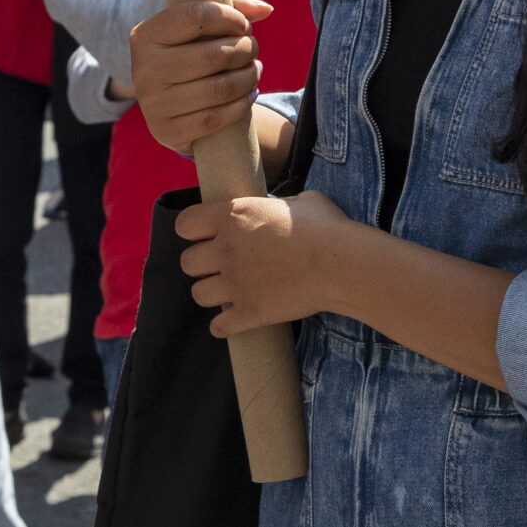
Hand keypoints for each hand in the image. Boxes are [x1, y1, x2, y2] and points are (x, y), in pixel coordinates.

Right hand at [128, 0, 275, 153]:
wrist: (172, 103)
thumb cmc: (192, 49)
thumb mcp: (205, 21)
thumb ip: (234, 1)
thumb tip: (265, 10)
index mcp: (146, 35)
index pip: (195, 15)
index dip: (230, 17)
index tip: (243, 25)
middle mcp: (143, 69)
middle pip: (212, 55)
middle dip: (245, 50)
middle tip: (252, 48)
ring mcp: (153, 104)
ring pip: (218, 89)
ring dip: (248, 77)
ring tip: (254, 70)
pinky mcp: (167, 131)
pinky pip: (215, 118)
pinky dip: (241, 105)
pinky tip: (249, 94)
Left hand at [178, 189, 352, 335]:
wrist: (343, 264)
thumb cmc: (326, 227)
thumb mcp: (299, 200)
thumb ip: (276, 205)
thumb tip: (278, 208)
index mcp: (233, 215)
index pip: (184, 225)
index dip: (194, 231)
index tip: (207, 234)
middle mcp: (226, 249)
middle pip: (187, 262)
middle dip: (203, 264)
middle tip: (222, 264)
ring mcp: (236, 283)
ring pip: (198, 294)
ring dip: (211, 292)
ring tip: (229, 290)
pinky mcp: (249, 312)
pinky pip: (218, 326)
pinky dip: (223, 325)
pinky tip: (233, 319)